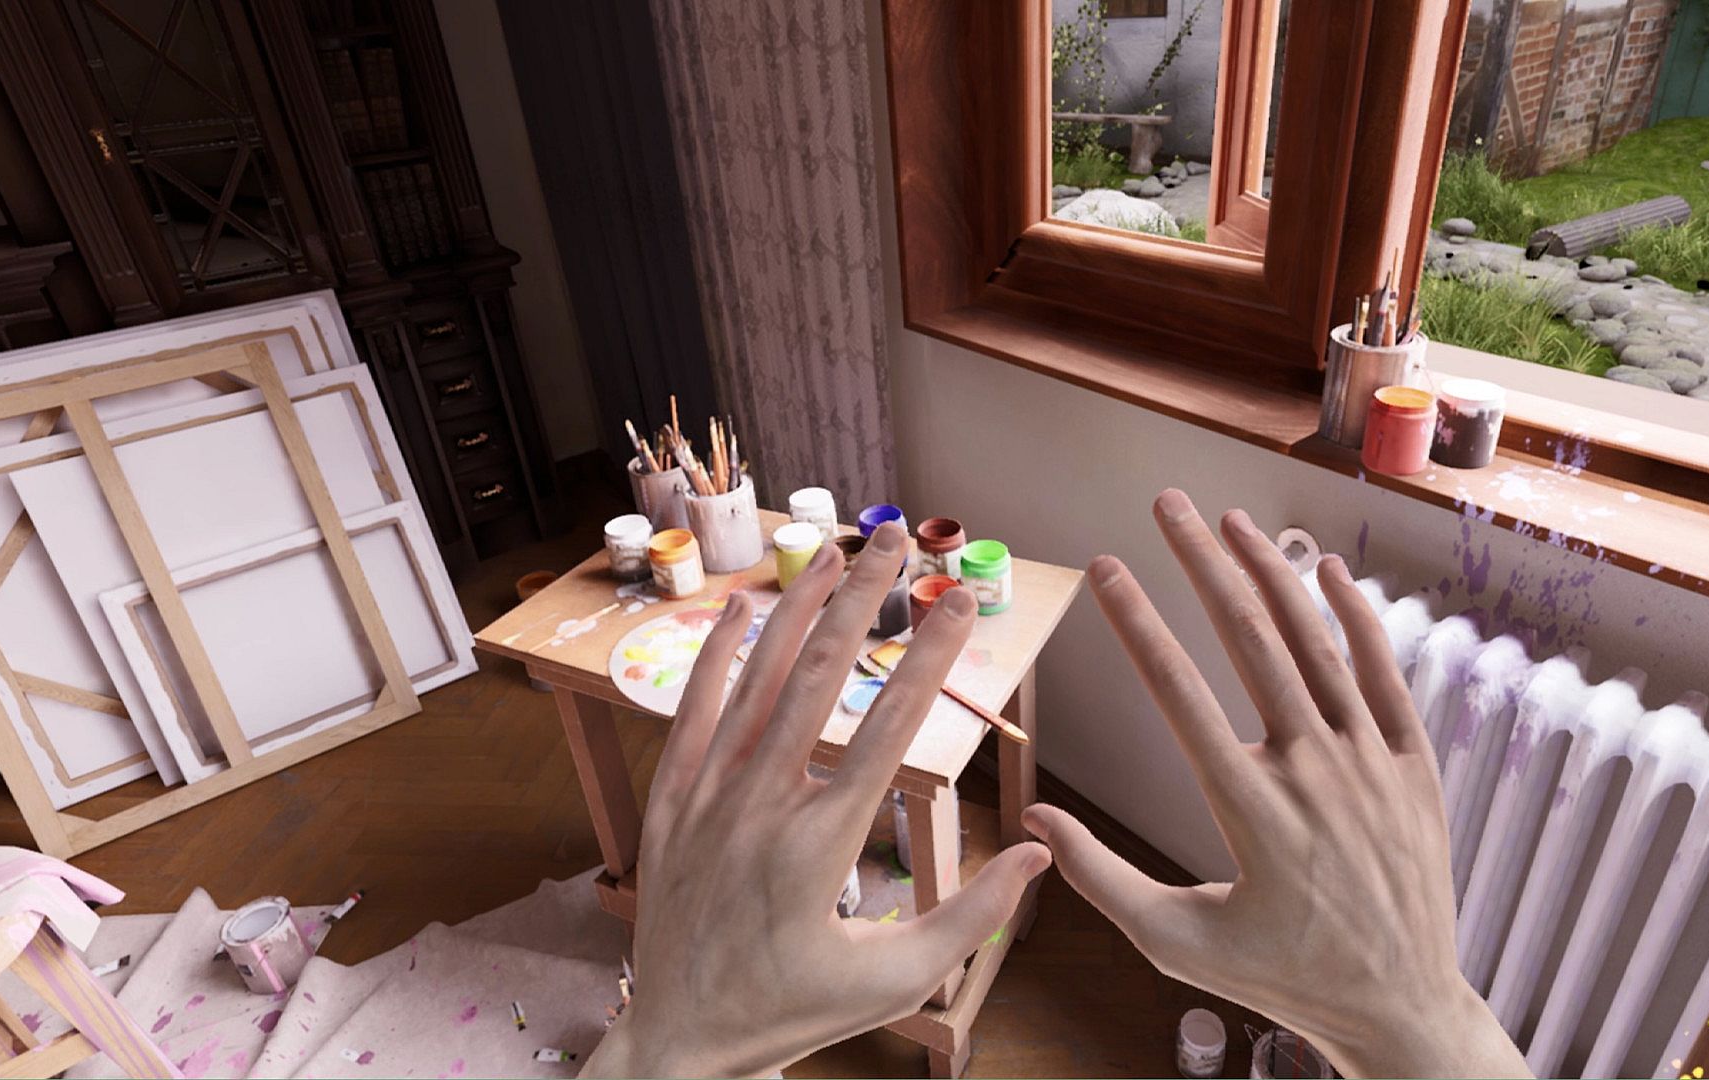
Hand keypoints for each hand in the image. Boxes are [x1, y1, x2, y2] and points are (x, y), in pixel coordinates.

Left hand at [584, 523, 1051, 1077]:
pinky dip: (717, 655)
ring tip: (834, 553)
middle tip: (893, 542)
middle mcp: (761, 807)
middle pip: (820, 679)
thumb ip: (970, 916)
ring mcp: (707, 798)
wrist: (678, 1040)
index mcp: (821, 846)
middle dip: (862, 602)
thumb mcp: (893, 982)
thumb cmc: (791, 1014)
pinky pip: (693, 710)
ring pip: (757, 681)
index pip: (890, 729)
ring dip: (799, 611)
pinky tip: (744, 607)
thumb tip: (1038, 851)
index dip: (931, 659)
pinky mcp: (670, 801)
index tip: (961, 605)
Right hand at [1023, 489, 1529, 1079]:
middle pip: (1249, 640)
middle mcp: (1312, 771)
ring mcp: (1370, 763)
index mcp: (1248, 809)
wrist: (1399, 1006)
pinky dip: (1360, 618)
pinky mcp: (1414, 766)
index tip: (1103, 568)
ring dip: (1271, 573)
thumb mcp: (1173, 944)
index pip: (1177, 692)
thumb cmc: (1280, 978)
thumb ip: (1100, 876)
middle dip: (1200, 562)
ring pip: (1317, 644)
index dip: (1133, 621)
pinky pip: (1387, 674)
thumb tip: (1034, 817)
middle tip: (1166, 504)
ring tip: (1230, 520)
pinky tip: (1330, 571)